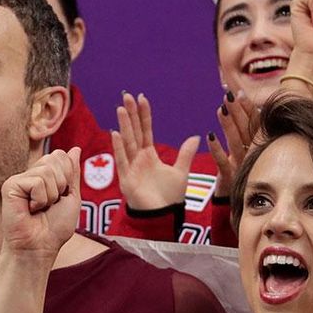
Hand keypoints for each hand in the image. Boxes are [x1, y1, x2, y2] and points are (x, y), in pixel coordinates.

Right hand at [1, 147, 81, 257]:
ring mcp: (19, 179)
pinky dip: (40, 199)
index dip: (68, 177)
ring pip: (47, 171)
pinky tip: (30, 209)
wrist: (40, 247)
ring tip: (39, 208)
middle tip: (49, 204)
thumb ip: (72, 173)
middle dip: (61, 185)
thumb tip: (75, 149)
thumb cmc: (55, 228)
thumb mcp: (72, 197)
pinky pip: (37, 182)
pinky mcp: (10, 186)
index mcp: (44, 175)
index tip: (60, 198)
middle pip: (56, 158)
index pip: (61, 156)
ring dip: (51, 195)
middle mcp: (31, 174)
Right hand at [112, 92, 198, 208]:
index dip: (144, 115)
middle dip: (131, 114)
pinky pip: (122, 161)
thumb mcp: (181, 172)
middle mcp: (138, 159)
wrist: (163, 216)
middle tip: (126, 95)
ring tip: (121, 108)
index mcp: (150, 156)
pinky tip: (116, 133)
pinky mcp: (127, 180)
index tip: (142, 98)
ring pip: (128, 143)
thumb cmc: (169, 197)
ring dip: (124, 126)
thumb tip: (196, 136)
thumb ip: (185, 154)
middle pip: (134, 132)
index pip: (146, 131)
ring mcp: (131, 168)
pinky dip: (119, 147)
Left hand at [209, 89, 259, 196]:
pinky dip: (216, 149)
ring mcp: (242, 167)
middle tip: (228, 96)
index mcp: (257, 148)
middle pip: (246, 131)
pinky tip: (209, 136)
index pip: (255, 125)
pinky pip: (223, 163)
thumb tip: (243, 107)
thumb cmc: (242, 176)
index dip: (247, 108)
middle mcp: (252, 156)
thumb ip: (244, 133)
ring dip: (228, 126)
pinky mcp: (230, 179)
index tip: (239, 93)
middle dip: (237, 112)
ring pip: (235, 144)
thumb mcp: (245, 153)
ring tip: (221, 110)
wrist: (237, 207)